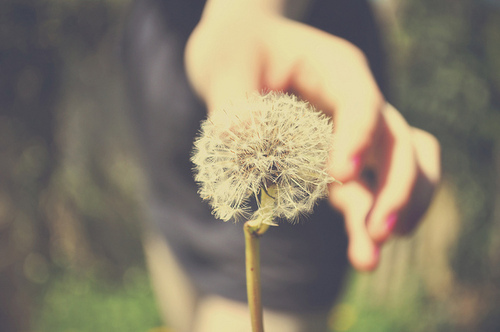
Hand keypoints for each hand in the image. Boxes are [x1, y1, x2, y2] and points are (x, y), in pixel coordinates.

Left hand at [185, 3, 440, 270]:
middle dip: (396, 187)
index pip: (361, 101)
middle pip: (396, 140)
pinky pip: (372, 187)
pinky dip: (373, 215)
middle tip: (378, 231)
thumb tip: (239, 138)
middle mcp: (355, 100)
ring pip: (400, 167)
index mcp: (335, 68)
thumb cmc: (238, 52)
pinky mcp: (342, 159)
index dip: (359, 138)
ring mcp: (354, 132)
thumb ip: (231, 100)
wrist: (242, 55)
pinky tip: (364, 246)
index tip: (341, 175)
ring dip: (398, 209)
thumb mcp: (225, 66)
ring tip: (372, 255)